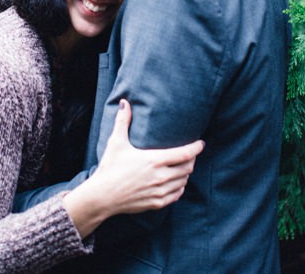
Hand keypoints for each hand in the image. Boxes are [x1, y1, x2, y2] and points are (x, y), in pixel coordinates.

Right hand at [62, 99, 203, 236]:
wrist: (102, 196)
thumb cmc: (110, 168)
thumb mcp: (116, 143)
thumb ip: (122, 121)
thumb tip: (124, 102)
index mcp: (155, 160)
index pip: (185, 154)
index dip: (196, 148)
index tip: (201, 143)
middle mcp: (161, 177)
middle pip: (188, 168)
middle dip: (192, 160)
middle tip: (190, 154)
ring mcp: (160, 191)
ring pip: (184, 181)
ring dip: (186, 173)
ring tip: (183, 166)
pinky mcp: (157, 203)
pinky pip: (177, 194)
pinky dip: (180, 187)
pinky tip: (176, 183)